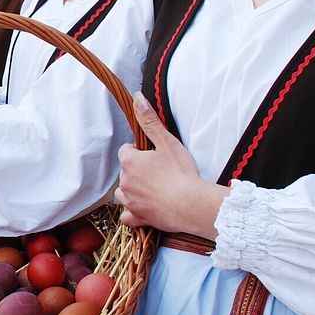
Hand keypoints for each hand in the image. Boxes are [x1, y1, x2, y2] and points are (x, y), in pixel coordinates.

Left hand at [113, 92, 228, 239]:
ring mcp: (130, 202)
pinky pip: (127, 216)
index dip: (139, 151)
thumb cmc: (181, 172)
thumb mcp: (166, 141)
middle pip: (125, 172)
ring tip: (153, 189)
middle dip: (137, 171)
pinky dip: (133, 213)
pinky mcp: (138, 218)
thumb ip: (149, 120)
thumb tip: (136, 97)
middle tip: (159, 172)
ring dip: (133, 191)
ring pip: (123, 194)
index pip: (126, 151)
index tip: (153, 155)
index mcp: (129, 162)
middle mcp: (125, 182)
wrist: (191, 204)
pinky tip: (145, 209)